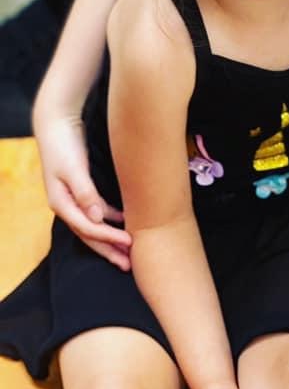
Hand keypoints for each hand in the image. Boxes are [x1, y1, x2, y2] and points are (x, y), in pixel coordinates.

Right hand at [35, 114, 131, 268]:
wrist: (57, 123)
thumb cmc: (64, 144)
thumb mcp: (73, 168)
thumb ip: (85, 192)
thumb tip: (97, 218)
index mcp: (61, 203)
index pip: (87, 229)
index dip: (109, 238)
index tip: (130, 243)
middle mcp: (66, 205)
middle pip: (89, 235)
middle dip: (109, 250)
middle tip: (129, 264)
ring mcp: (72, 199)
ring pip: (93, 226)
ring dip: (110, 238)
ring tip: (129, 250)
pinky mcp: (81, 190)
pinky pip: (96, 212)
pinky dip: (109, 219)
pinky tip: (124, 221)